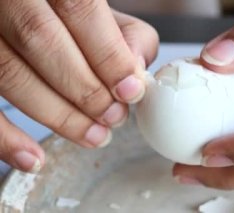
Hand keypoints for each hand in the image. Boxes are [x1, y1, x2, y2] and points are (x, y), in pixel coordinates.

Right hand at [0, 1, 157, 172]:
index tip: (131, 91)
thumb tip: (135, 73)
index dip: (108, 55)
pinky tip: (34, 159)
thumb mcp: (99, 9)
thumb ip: (126, 34)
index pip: (79, 8)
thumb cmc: (66, 11)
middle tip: (114, 117)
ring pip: (10, 73)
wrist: (26, 7)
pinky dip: (4, 138)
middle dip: (85, 89)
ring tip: (95, 136)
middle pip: (42, 41)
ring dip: (58, 115)